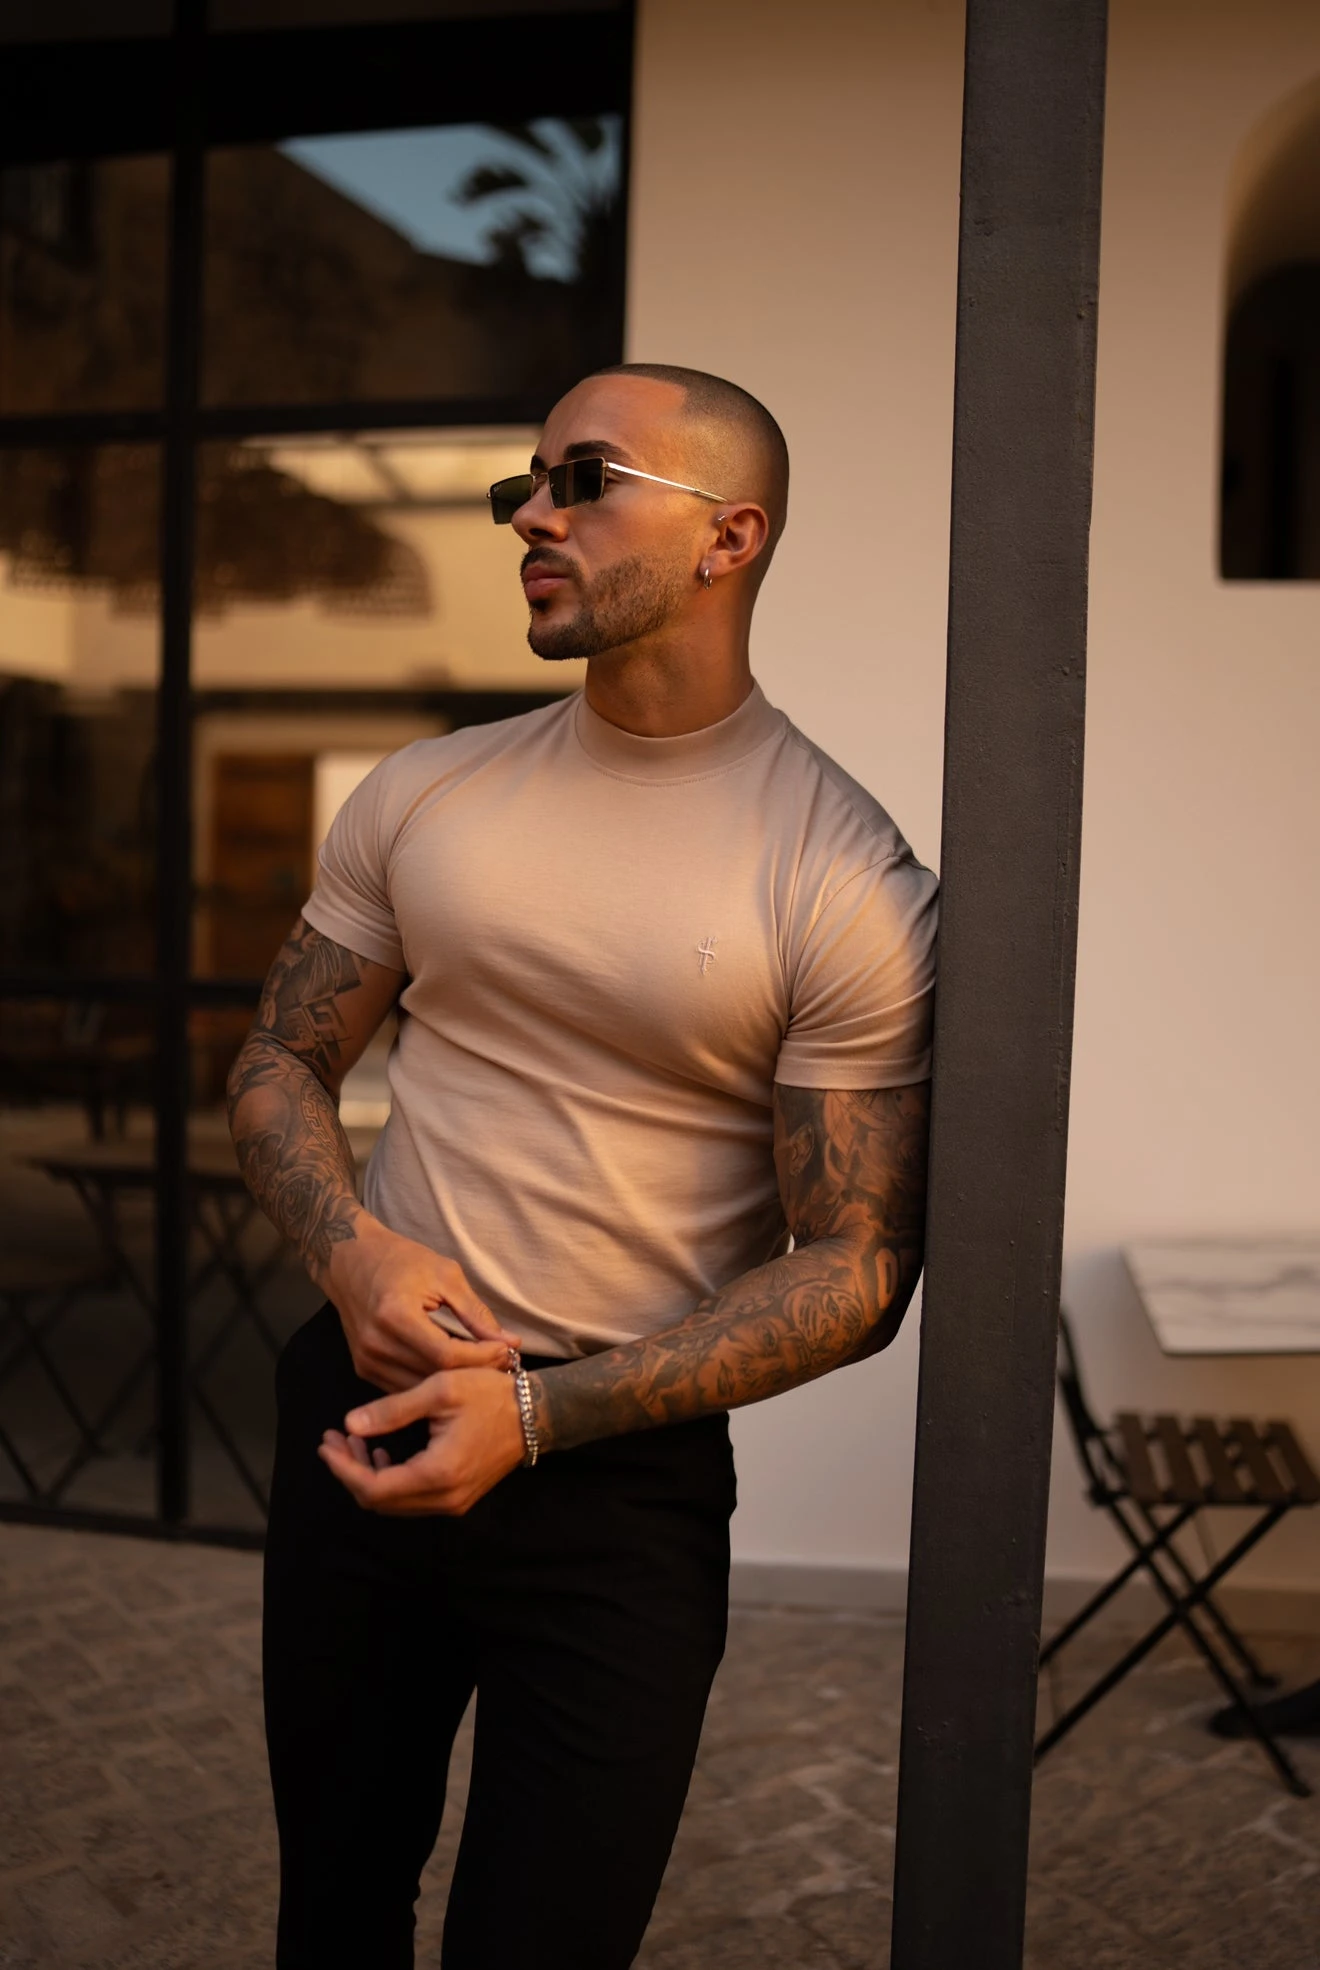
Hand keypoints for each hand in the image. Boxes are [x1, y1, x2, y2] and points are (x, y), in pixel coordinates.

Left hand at [317, 1368, 527, 1514]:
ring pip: (394, 1503)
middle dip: (350, 1471)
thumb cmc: (490, 1395)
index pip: (373, 1488)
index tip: (326, 1443)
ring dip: (368, 1476)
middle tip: (334, 1439)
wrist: (536, 1414)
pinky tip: (385, 1454)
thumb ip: (392, 1410)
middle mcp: (444, 1498)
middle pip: (379, 1501)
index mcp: (437, 1473)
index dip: (343, 1468)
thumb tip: (350, 1424)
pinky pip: (412, 1500)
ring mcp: (453, 1503)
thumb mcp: (439, 1390)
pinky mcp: (458, 1498)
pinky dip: (390, 1480)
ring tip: (355, 1443)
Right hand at [322, 1216, 521, 1391]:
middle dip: (474, 1372)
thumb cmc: (401, 1260)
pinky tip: (454, 1371)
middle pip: (434, 1376)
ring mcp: (366, 1360)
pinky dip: (431, 1383)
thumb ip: (475, 1313)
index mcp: (395, 1315)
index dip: (481, 1358)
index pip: (446, 1355)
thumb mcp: (445, 1275)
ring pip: (421, 1389)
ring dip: (454, 1382)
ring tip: (484, 1368)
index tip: (507, 1350)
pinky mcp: (364, 1368)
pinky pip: (405, 1388)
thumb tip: (508, 1342)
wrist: (351, 1260)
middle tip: (505, 1362)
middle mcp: (376, 1344)